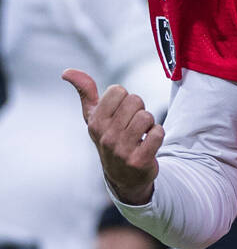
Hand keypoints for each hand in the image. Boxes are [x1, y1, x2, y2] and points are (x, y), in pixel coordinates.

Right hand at [62, 69, 160, 203]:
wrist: (124, 176)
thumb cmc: (110, 139)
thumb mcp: (94, 117)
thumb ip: (85, 92)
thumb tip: (67, 72)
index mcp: (95, 122)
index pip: (118, 90)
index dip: (125, 99)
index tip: (121, 113)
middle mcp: (105, 136)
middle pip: (135, 100)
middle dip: (139, 109)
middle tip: (134, 125)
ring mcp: (122, 150)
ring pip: (147, 116)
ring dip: (150, 123)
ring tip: (142, 134)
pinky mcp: (139, 161)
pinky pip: (158, 133)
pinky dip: (158, 135)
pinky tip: (149, 143)